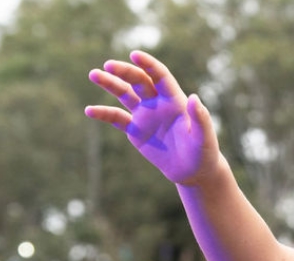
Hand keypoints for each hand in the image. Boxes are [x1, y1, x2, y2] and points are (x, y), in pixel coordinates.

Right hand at [85, 50, 219, 185]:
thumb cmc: (204, 153)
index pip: (160, 76)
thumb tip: (193, 98)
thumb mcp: (204, 137)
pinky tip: (89, 111)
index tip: (135, 55)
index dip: (148, 65)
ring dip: (110, 83)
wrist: (194, 171)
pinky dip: (103, 114)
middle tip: (108, 66)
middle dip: (124, 71)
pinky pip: (116, 119)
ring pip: (124, 94)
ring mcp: (145, 115)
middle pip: (139, 81)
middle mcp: (158, 104)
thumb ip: (200, 118)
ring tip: (94, 74)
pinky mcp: (136, 130)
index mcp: (175, 101)